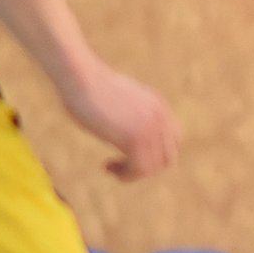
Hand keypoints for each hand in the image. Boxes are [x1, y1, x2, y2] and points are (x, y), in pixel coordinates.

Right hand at [59, 57, 180, 181]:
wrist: (80, 77)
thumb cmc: (89, 87)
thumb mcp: (121, 99)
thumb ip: (132, 113)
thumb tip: (125, 128)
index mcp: (159, 106)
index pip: (173, 141)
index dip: (154, 154)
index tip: (130, 154)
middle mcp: (160, 118)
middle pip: (167, 158)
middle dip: (145, 168)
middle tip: (121, 165)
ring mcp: (149, 128)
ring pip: (152, 168)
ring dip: (132, 174)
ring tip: (111, 167)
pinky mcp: (134, 138)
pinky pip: (139, 169)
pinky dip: (125, 175)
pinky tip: (107, 167)